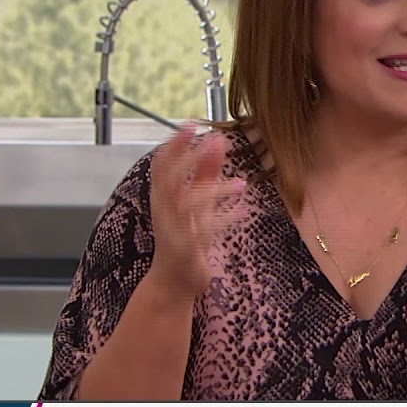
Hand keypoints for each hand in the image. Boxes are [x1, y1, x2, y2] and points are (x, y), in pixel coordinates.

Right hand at [147, 125, 246, 296]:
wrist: (173, 282)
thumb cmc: (185, 236)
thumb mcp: (197, 202)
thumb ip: (205, 172)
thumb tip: (217, 139)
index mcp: (163, 196)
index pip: (162, 165)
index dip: (175, 145)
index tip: (191, 124)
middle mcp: (164, 210)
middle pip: (171, 180)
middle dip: (190, 159)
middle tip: (214, 142)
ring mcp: (173, 229)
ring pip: (190, 204)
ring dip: (215, 191)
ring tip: (242, 185)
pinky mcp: (185, 248)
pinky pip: (204, 230)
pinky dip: (224, 219)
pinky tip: (243, 211)